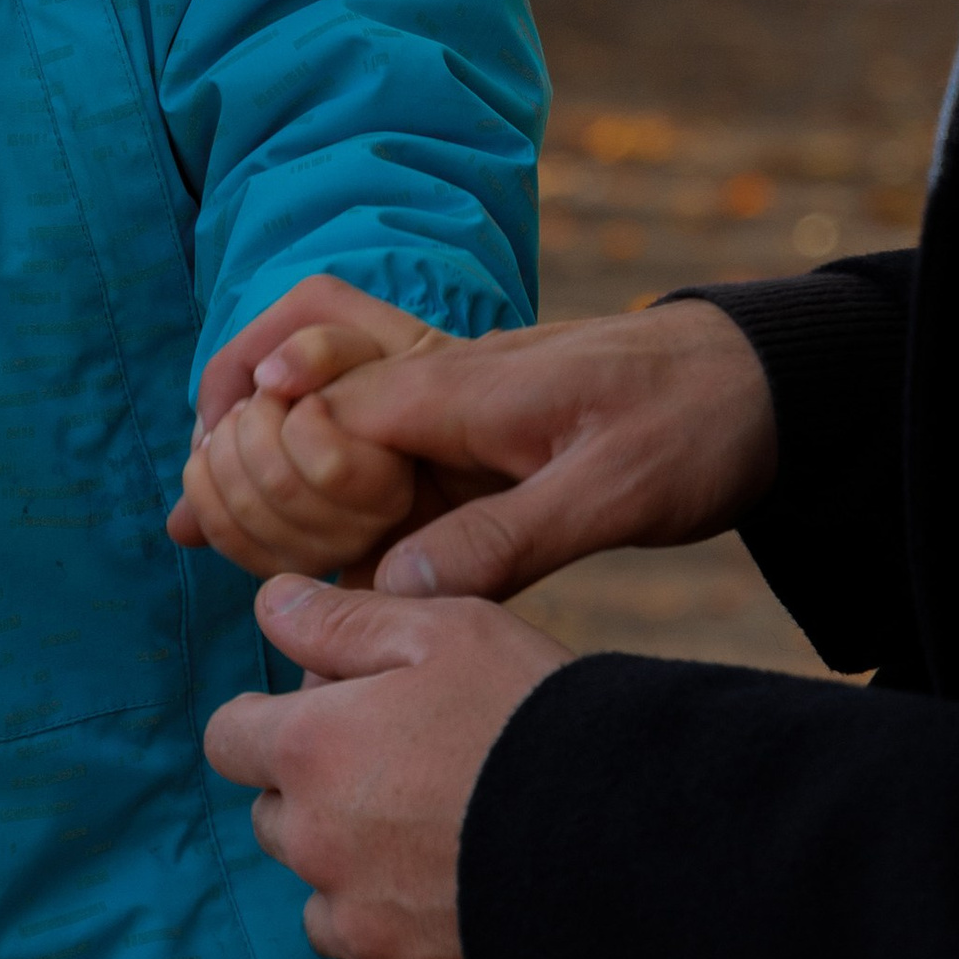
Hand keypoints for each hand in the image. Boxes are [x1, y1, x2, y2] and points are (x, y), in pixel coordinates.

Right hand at [179, 277, 776, 601]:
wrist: (763, 382)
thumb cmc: (696, 424)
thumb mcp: (614, 493)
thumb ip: (506, 536)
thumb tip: (396, 589)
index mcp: (460, 383)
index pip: (323, 406)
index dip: (272, 464)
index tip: (236, 528)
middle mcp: (440, 379)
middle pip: (295, 370)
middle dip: (231, 429)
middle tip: (194, 515)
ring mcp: (453, 401)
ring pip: (319, 396)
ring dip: (257, 442)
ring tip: (200, 523)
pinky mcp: (472, 432)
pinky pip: (368, 436)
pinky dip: (311, 468)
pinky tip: (283, 535)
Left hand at [204, 577, 568, 958]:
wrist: (638, 852)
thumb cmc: (540, 722)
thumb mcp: (450, 630)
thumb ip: (344, 620)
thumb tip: (268, 604)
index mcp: (311, 752)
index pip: (229, 738)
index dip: (271, 724)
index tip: (329, 721)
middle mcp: (317, 847)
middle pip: (277, 823)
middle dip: (320, 800)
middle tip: (412, 779)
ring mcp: (363, 932)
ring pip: (328, 906)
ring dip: (362, 883)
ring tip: (450, 852)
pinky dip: (413, 958)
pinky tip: (471, 922)